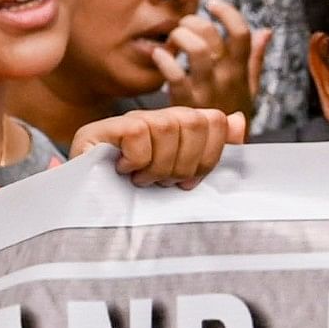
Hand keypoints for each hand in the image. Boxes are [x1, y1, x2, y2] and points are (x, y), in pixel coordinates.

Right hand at [70, 104, 242, 187]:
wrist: (89, 209)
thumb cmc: (139, 195)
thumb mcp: (181, 177)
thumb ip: (212, 150)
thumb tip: (239, 120)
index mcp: (179, 126)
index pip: (215, 120)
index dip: (210, 156)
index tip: (190, 180)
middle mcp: (156, 117)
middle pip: (195, 122)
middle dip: (185, 163)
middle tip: (165, 182)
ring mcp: (129, 120)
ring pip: (168, 127)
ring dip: (158, 165)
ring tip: (143, 180)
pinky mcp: (102, 129)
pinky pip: (138, 133)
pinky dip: (136, 159)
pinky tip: (124, 170)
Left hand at [154, 0, 262, 122]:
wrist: (218, 149)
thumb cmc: (231, 113)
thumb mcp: (249, 87)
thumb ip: (255, 58)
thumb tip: (266, 31)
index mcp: (240, 70)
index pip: (241, 33)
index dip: (228, 13)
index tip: (212, 3)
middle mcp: (226, 77)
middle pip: (212, 35)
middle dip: (192, 21)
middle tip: (183, 24)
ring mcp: (206, 90)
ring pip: (196, 50)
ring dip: (179, 36)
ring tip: (172, 38)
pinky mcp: (185, 103)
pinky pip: (175, 75)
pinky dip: (164, 60)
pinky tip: (158, 55)